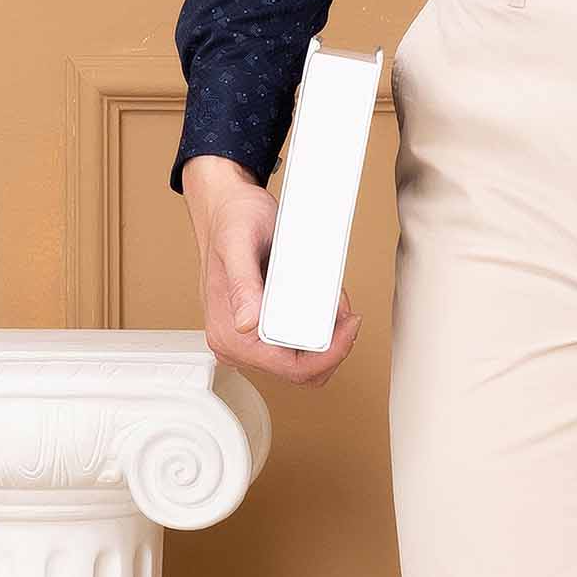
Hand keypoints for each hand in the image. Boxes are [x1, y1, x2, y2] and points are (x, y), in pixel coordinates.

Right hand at [183, 152, 362, 386]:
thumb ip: (242, 286)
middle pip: (299, 370)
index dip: (330, 354)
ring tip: (338, 308)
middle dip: (332, 347)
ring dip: (327, 340)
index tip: (350, 324)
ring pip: (300, 361)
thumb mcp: (239, 244)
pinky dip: (316, 330)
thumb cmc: (231, 220)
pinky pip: (294, 344)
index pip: (291, 369)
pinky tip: (325, 307)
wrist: (226, 206)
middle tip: (348, 315)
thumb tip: (247, 325)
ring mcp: (247, 337)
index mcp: (229, 333)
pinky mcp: (258, 327)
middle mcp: (235, 342)